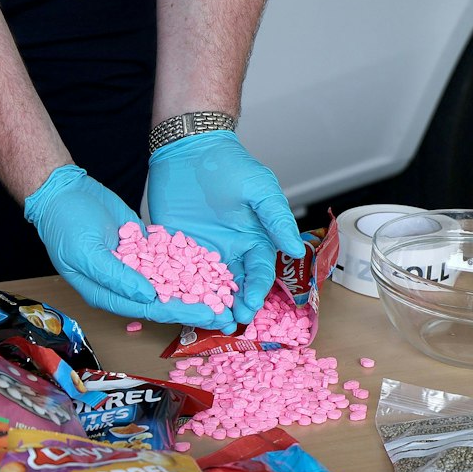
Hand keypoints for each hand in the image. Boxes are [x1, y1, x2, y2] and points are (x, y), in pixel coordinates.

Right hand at [24, 165, 235, 328]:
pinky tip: (210, 265)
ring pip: (169, 280)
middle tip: (225, 311)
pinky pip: (168, 257)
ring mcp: (135, 265)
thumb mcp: (86, 253)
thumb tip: (147, 297)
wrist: (63, 192)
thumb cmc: (65, 225)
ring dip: (195, 287)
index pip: (148, 309)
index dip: (179, 313)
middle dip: (194, 305)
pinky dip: (187, 261)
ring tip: (224, 291)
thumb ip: (116, 276)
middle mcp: (123, 284)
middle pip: (164, 300)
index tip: (207, 314)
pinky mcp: (143, 246)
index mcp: (107, 293)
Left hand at [146, 131, 302, 324]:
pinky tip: (177, 304)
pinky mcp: (176, 248)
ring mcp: (202, 252)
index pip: (258, 273)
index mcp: (253, 240)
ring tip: (207, 322)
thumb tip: (296, 251)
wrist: (189, 148)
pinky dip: (179, 290)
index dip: (256, 291)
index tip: (249, 305)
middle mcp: (230, 251)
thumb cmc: (229, 164)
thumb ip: (276, 219)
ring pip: (208, 286)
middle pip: (235, 287)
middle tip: (229, 323)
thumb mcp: (260, 188)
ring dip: (209, 305)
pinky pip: (178, 273)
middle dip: (233, 306)